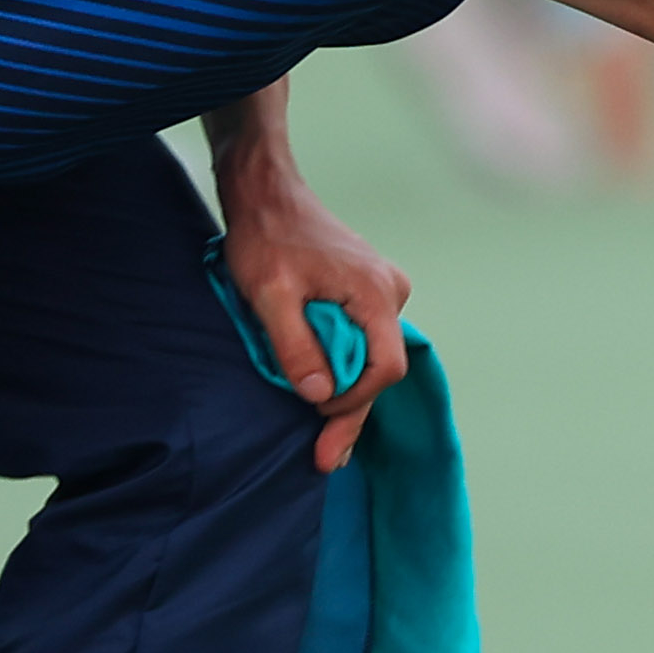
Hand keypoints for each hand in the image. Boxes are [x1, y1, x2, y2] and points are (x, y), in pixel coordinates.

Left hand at [217, 155, 413, 472]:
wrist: (264, 192)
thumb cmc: (265, 236)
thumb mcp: (269, 294)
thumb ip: (294, 345)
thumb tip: (319, 396)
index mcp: (375, 292)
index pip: (384, 367)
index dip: (354, 401)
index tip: (318, 418)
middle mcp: (389, 292)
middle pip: (380, 369)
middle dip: (351, 415)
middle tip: (325, 460)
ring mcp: (381, 291)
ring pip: (370, 358)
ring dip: (346, 394)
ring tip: (324, 442)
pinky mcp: (365, 292)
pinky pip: (361, 342)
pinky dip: (343, 371)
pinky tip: (326, 399)